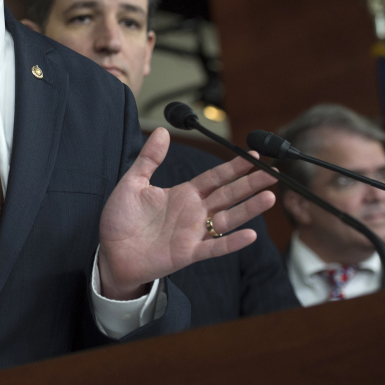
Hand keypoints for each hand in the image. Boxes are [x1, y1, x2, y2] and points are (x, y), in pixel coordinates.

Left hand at [97, 128, 275, 299]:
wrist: (111, 252)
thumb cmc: (121, 219)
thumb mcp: (132, 182)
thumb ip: (149, 158)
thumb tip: (161, 131)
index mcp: (183, 194)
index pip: (215, 177)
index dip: (234, 166)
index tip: (254, 155)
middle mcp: (193, 212)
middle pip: (228, 194)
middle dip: (251, 183)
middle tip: (273, 172)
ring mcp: (193, 233)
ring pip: (228, 219)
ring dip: (249, 209)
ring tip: (270, 197)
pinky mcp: (188, 253)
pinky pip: (214, 247)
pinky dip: (232, 242)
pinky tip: (250, 235)